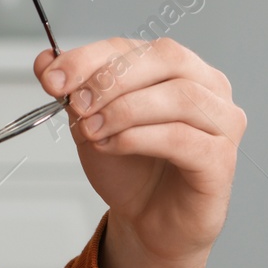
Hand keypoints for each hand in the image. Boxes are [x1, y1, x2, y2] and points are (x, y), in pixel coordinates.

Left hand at [34, 37, 245, 267]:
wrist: (148, 221)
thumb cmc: (130, 168)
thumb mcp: (90, 123)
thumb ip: (72, 91)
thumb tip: (45, 59)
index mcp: (176, 67)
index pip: (134, 46)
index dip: (90, 58)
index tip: (52, 78)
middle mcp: (208, 87)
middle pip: (165, 59)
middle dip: (111, 78)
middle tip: (76, 103)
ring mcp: (222, 122)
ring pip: (180, 96)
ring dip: (125, 109)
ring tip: (92, 130)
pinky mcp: (222, 159)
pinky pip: (184, 139)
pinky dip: (140, 138)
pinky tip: (113, 145)